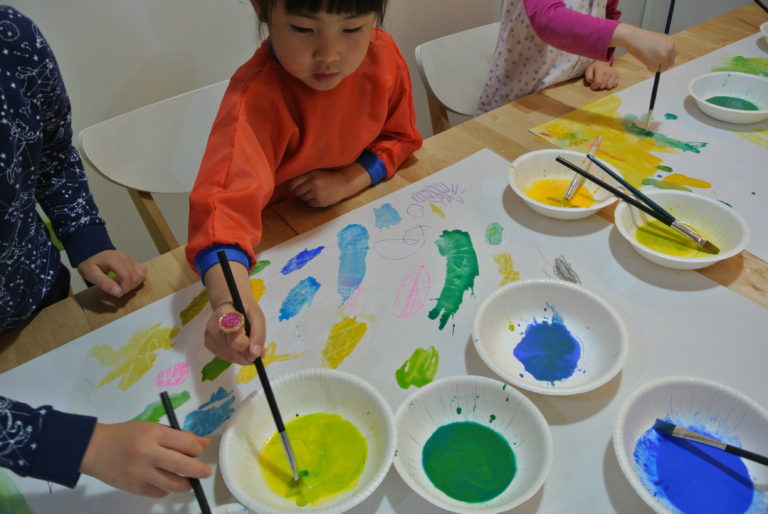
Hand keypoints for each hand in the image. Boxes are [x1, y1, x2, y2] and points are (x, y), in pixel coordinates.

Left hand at [77, 250, 145, 296]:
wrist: (90, 251)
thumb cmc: (89, 263)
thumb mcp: (91, 274)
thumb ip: (104, 283)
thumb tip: (119, 293)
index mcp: (114, 259)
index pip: (128, 276)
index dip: (125, 288)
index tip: (118, 293)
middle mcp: (125, 257)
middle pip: (137, 275)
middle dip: (129, 287)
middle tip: (118, 290)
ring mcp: (130, 258)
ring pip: (142, 273)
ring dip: (135, 283)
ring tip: (124, 286)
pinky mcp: (132, 261)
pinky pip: (142, 270)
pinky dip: (138, 278)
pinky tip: (128, 281)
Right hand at [79, 421, 211, 497]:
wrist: (94, 449)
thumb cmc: (126, 435)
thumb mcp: (152, 428)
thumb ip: (178, 436)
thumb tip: (203, 444)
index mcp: (153, 434)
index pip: (186, 444)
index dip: (197, 449)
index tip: (199, 451)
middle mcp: (148, 454)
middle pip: (183, 466)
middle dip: (200, 471)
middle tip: (205, 472)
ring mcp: (140, 474)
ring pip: (174, 485)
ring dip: (186, 484)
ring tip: (187, 480)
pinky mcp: (134, 488)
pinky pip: (159, 493)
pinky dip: (166, 489)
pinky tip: (164, 481)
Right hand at [203, 263, 265, 364]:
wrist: (231, 305)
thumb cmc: (245, 310)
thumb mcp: (257, 316)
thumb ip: (258, 334)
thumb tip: (255, 354)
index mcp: (223, 315)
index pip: (233, 336)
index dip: (246, 342)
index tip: (256, 343)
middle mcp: (212, 326)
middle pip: (232, 349)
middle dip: (248, 352)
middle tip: (257, 348)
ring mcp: (209, 337)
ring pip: (230, 356)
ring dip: (243, 356)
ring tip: (249, 345)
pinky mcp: (208, 344)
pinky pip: (226, 357)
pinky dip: (237, 356)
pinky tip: (239, 347)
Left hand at [286, 163, 370, 207]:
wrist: (344, 183)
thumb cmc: (328, 177)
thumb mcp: (316, 172)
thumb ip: (303, 175)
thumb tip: (287, 182)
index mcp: (311, 175)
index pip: (292, 183)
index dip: (290, 186)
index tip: (291, 187)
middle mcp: (313, 184)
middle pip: (296, 192)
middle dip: (299, 191)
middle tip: (305, 189)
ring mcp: (317, 193)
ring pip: (302, 198)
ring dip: (306, 196)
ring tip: (314, 191)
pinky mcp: (320, 202)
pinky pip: (309, 203)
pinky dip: (312, 201)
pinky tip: (319, 196)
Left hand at [584, 60, 618, 89]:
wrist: (601, 63)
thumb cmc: (594, 69)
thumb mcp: (588, 71)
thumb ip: (588, 77)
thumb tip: (592, 82)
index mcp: (600, 69)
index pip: (598, 82)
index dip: (594, 86)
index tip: (592, 85)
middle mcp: (608, 70)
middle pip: (603, 85)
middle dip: (598, 86)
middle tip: (597, 83)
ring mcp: (614, 73)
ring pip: (609, 86)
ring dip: (604, 86)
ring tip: (602, 81)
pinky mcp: (617, 75)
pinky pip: (614, 85)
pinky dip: (609, 85)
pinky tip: (607, 81)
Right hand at [612, 24, 675, 71]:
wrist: (634, 38)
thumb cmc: (644, 38)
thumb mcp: (659, 40)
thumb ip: (665, 47)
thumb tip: (667, 59)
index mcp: (671, 43)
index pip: (674, 56)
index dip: (666, 59)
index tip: (660, 59)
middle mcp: (669, 50)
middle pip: (670, 63)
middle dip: (662, 64)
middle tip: (654, 63)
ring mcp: (662, 57)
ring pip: (663, 68)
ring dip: (656, 66)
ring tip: (648, 59)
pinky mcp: (655, 63)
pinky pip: (654, 70)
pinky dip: (648, 67)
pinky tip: (644, 60)